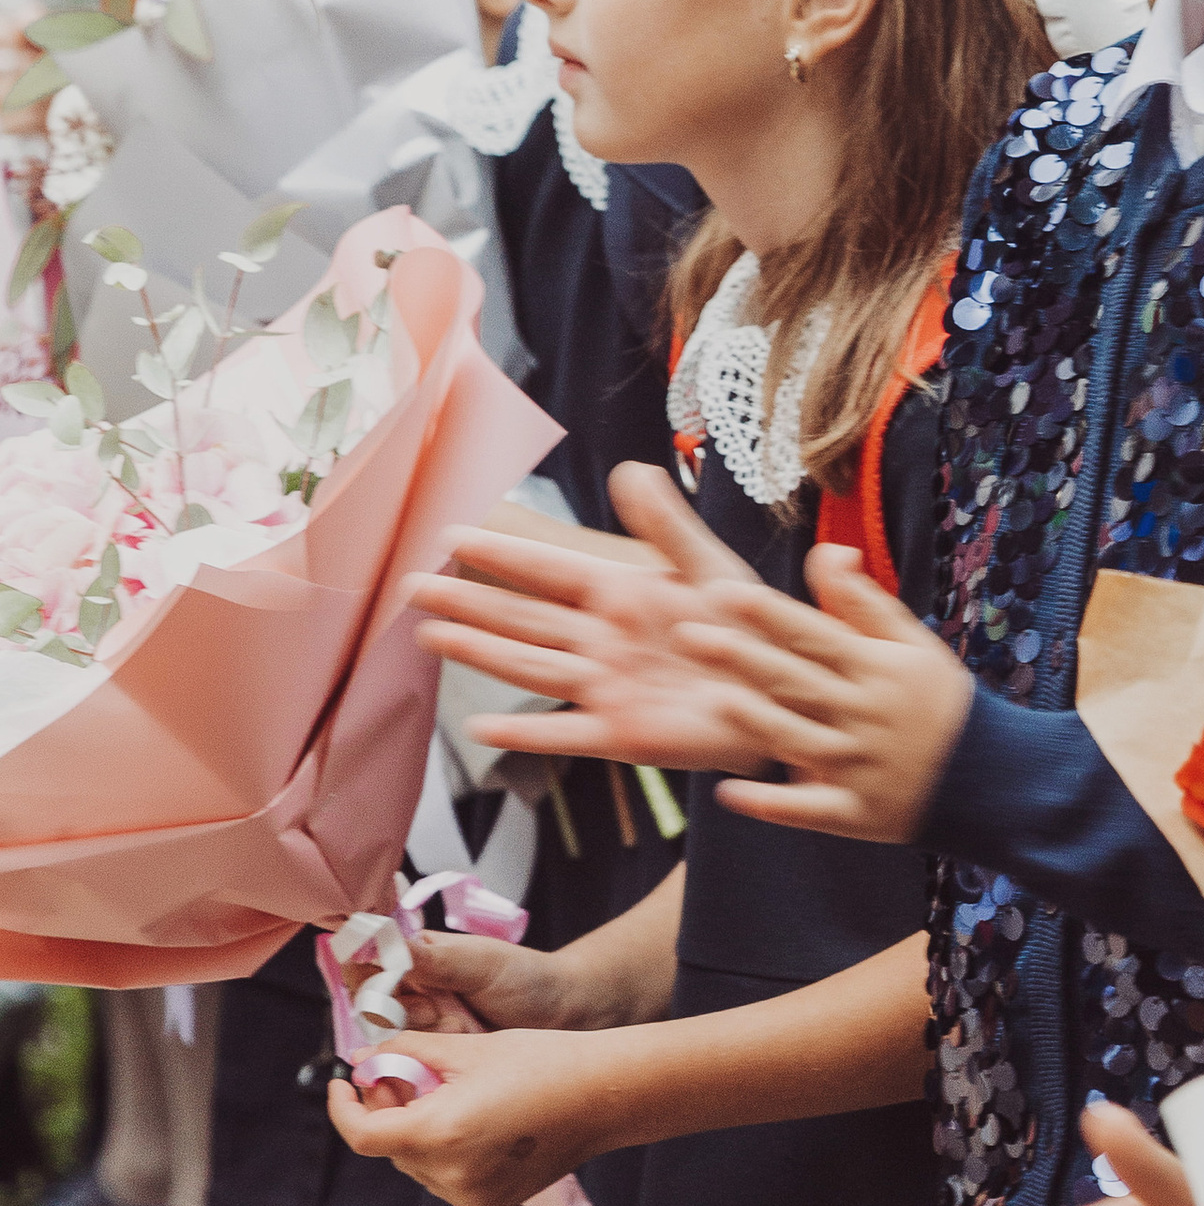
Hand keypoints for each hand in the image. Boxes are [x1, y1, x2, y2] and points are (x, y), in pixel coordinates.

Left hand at [327, 1025, 604, 1205]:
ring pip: (418, 1164)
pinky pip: (447, 1179)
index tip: (344, 1082)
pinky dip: (445, 1151)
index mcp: (440, 1133)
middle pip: (391, 1146)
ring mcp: (472, 1197)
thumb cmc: (540, 1061)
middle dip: (389, 1109)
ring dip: (417, 1131)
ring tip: (446, 1093)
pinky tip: (474, 1119)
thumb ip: (407, 1053)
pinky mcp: (491, 1204)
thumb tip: (365, 1059)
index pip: (362, 1134)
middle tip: (403, 1071)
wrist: (604, 1094)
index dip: (343, 1107)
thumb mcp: (466, 1048)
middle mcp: (451, 1175)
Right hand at [385, 926, 587, 1038]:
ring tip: (460, 1023)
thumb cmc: (524, 978)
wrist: (563, 1014)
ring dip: (424, 1033)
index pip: (366, 964)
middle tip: (440, 1007)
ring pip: (390, 1036)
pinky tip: (463, 1041)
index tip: (393, 987)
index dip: (373, 980)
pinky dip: (433, 1055)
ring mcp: (422, 1023)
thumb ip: (428, 957)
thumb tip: (381, 936)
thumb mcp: (477, 963)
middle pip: (372, 1006)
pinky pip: (411, 1061)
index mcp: (416, 955)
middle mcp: (412, 989)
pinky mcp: (435, 1054)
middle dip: (404, 1011)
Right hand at [408, 465, 772, 768]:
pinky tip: (482, 730)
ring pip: (529, 667)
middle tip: (413, 585)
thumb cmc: (752, 626)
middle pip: (522, 618)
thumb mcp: (710, 568)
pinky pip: (565, 734)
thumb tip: (630, 470)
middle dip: (468, 602)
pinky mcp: (623, 732)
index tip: (451, 534)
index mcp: (621, 594)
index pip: (548, 570)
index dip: (501, 555)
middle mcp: (601, 640)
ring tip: (430, 636)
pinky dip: (525, 735)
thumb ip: (668, 525)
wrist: (787, 689)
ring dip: (480, 653)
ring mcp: (606, 687)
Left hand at [673, 540, 977, 843]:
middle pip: (794, 682)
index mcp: (876, 670)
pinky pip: (808, 810)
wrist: (988, 777)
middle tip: (687, 635)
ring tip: (713, 701)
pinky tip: (728, 795)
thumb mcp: (913, 644)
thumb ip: (864, 602)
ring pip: (798, 742)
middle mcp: (864, 716)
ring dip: (756, 722)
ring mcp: (858, 768)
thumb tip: (828, 552)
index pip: (814, 636)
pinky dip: (770, 805)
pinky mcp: (855, 814)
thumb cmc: (941, 701)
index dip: (769, 615)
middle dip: (741, 657)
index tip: (724, 592)